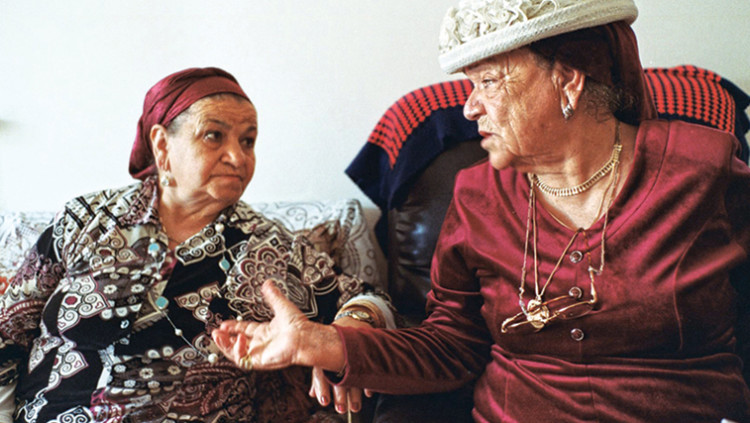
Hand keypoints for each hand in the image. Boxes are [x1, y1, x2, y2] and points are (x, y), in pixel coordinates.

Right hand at [211, 279, 343, 370]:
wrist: (303, 337)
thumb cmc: (297, 325)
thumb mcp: (281, 306)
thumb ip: (272, 295)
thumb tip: (268, 283)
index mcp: (265, 332)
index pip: (245, 330)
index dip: (233, 327)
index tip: (224, 323)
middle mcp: (261, 343)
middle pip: (237, 343)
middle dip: (224, 338)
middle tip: (215, 332)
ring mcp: (260, 352)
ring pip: (236, 352)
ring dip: (224, 345)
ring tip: (217, 336)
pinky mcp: (259, 361)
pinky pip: (242, 359)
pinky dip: (237, 350)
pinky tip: (237, 339)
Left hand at [308, 316, 374, 413]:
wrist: (353, 320)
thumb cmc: (335, 340)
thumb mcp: (324, 354)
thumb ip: (318, 375)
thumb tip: (311, 394)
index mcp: (325, 353)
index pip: (322, 372)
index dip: (322, 388)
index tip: (324, 402)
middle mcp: (338, 353)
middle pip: (338, 375)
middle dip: (340, 394)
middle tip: (341, 409)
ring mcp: (353, 352)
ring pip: (353, 374)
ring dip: (354, 394)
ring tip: (355, 408)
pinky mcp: (366, 350)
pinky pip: (368, 367)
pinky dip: (368, 382)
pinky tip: (368, 394)